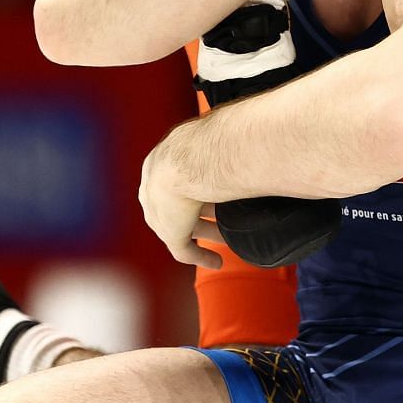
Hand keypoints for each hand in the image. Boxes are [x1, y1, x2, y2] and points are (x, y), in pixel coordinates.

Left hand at [138, 133, 223, 268]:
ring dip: (205, 236)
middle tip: (225, 221)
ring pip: (182, 228)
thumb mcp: (210, 140)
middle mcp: (153, 187)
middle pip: (179, 206)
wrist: (191, 159)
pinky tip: (216, 262)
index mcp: (161, 161)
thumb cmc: (208, 141)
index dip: (199, 189)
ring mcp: (158, 212)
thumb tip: (248, 139)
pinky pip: (184, 250)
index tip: (219, 194)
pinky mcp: (169, 232)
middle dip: (203, 215)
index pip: (177, 181)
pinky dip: (201, 257)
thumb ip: (222, 146)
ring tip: (226, 242)